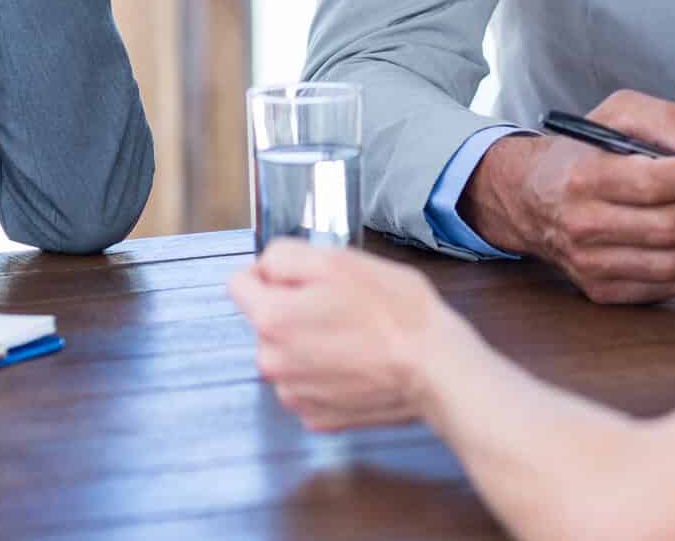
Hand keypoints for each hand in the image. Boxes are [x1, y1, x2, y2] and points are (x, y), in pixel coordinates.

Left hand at [229, 241, 473, 431]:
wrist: (435, 368)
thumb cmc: (395, 311)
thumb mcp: (337, 258)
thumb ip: (284, 257)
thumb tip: (263, 270)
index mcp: (272, 318)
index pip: (239, 284)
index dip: (270, 274)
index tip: (301, 278)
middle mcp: (272, 362)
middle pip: (266, 321)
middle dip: (294, 310)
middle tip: (340, 305)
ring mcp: (294, 395)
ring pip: (287, 353)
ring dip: (310, 343)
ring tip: (354, 336)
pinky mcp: (316, 417)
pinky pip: (308, 383)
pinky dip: (326, 373)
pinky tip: (357, 364)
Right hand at [459, 89, 674, 303]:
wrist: (530, 196)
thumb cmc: (582, 152)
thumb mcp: (619, 114)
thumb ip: (668, 122)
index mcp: (585, 177)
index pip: (654, 183)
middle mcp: (583, 225)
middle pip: (669, 226)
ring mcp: (589, 263)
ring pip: (672, 262)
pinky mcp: (599, 289)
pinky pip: (664, 286)